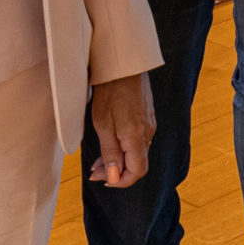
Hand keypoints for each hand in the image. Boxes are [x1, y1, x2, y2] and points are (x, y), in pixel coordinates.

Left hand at [87, 72, 156, 186]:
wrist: (123, 63)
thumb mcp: (103, 124)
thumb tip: (114, 177)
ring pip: (137, 152)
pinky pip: (138, 140)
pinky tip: (110, 142)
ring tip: (98, 158)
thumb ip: (110, 152)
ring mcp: (149, 123)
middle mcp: (148, 132)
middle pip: (137, 164)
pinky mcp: (147, 116)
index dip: (120, 181)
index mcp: (137, 136)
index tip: (102, 179)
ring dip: (119, 159)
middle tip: (93, 170)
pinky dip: (124, 147)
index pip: (137, 172)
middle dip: (115, 171)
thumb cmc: (109, 91)